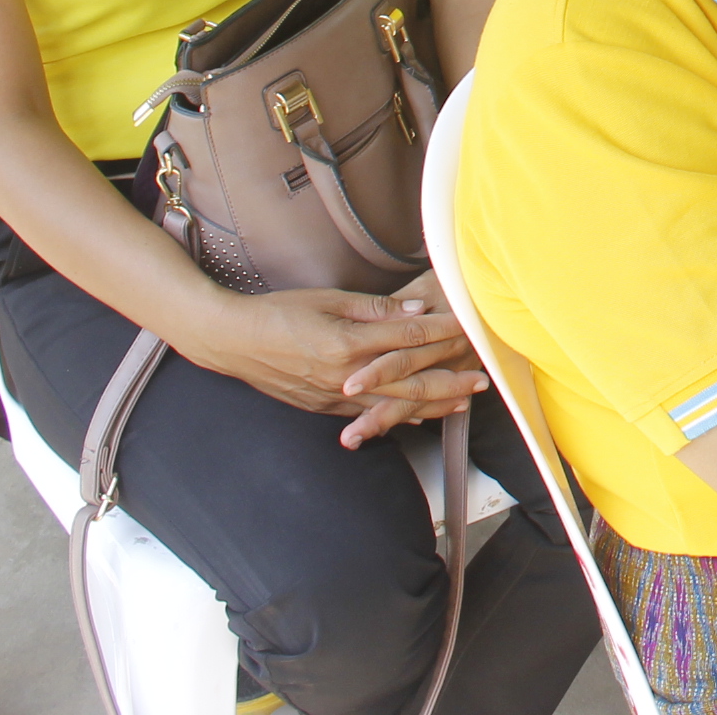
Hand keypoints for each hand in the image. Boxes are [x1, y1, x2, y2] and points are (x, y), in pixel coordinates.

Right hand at [193, 284, 485, 436]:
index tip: (472, 327)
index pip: (410, 337)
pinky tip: (418, 417)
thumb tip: (416, 310)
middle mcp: (346, 376)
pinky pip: (369, 417)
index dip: (445, 332)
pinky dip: (398, 418)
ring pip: (394, 407)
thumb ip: (375, 309)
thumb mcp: (328, 299)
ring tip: (463, 402)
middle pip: (411, 381)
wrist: (233, 341)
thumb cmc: (279, 312)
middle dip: (451, 380)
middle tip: (482, 379)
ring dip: (433, 405)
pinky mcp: (323, 408)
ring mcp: (335, 397)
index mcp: (349, 342)